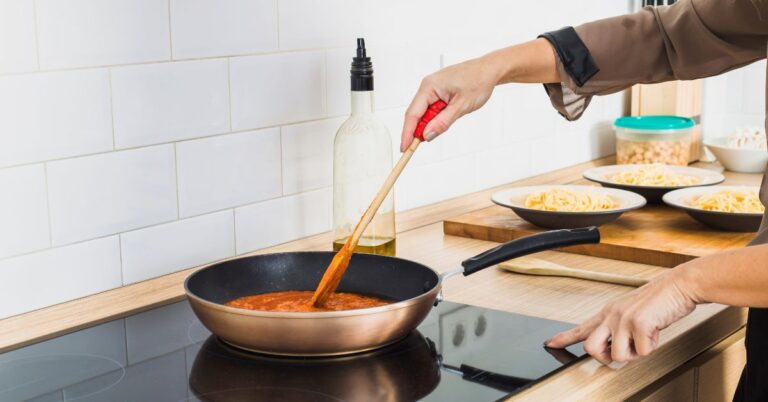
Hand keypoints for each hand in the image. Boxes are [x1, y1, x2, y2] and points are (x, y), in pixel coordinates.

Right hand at [399, 57, 498, 150]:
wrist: (490, 70)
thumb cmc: (478, 81)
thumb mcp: (461, 106)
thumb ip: (443, 122)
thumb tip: (427, 135)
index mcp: (429, 86)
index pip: (412, 114)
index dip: (407, 133)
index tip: (405, 148)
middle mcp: (428, 86)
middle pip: (416, 114)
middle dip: (418, 130)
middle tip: (421, 145)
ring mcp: (433, 88)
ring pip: (425, 112)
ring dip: (430, 123)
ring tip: (447, 122)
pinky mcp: (439, 91)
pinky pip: (431, 108)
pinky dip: (435, 118)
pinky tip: (445, 119)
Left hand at [545, 269, 697, 364]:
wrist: (679, 286)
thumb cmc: (660, 300)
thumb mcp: (632, 312)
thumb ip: (619, 328)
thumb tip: (615, 349)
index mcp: (609, 312)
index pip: (582, 328)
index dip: (565, 338)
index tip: (550, 343)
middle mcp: (612, 315)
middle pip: (591, 348)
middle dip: (605, 358)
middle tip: (621, 354)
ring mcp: (624, 319)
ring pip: (617, 355)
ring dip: (634, 354)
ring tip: (645, 339)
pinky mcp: (639, 324)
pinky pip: (642, 351)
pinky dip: (651, 347)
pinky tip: (656, 332)